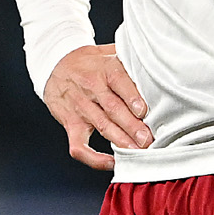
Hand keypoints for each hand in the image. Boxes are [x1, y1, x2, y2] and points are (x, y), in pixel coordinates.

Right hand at [44, 44, 151, 169]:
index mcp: (104, 68)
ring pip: (102, 126)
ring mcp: (80, 108)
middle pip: (112, 108)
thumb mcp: (107, 52)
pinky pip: (79, 146)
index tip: (143, 111)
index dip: (131, 96)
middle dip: (131, 126)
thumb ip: (129, 58)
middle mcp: (91, 88)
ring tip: (137, 151)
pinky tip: (111, 162)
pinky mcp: (71, 124)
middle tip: (148, 139)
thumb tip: (159, 61)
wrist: (54, 65)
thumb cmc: (88, 62)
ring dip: (120, 140)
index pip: (118, 81)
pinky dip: (93, 158)